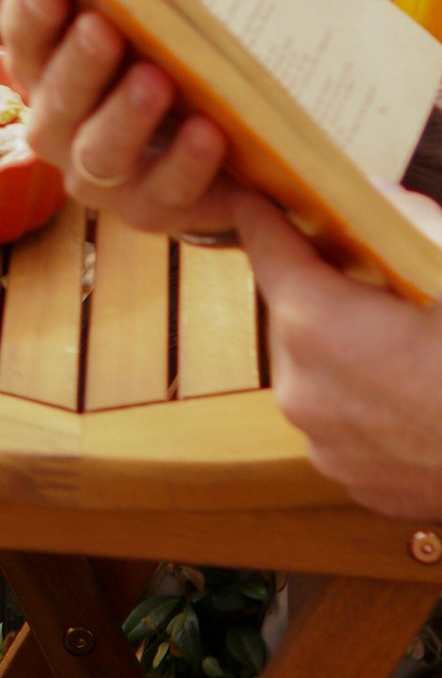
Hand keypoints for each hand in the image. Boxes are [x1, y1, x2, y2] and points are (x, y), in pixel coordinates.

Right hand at [0, 0, 243, 239]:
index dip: (29, 18)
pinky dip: (188, 164)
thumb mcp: (146, 22)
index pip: (23, 41)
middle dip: (78, 66)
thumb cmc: (167, 59)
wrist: (208, 146)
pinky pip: (167, 194)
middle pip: (53, 104)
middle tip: (103, 29)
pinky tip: (211, 133)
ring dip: (124, 118)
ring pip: (98, 155)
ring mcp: (103, 178)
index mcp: (45, 72)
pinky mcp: (153, 211)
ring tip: (157, 81)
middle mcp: (59, 129)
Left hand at [230, 194, 441, 521]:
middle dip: (322, 287)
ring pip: (316, 369)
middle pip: (290, 312)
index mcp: (318, 326)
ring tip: (406, 337)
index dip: (266, 216)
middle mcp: (305, 392)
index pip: (266, 248)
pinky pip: (346, 421)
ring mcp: (330, 446)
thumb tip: (375, 194)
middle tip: (372, 275)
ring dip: (345, 347)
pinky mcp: (358, 482)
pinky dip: (368, 399)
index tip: (258, 196)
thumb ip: (412, 220)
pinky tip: (418, 388)